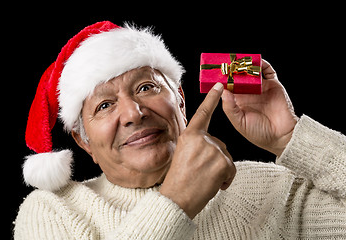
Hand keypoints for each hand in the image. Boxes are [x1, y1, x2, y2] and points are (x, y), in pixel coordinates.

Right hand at [160, 83, 235, 218]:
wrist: (177, 199)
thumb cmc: (179, 179)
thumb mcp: (183, 154)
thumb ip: (197, 144)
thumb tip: (211, 146)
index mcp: (189, 135)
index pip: (203, 113)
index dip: (212, 99)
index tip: (219, 85)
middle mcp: (201, 139)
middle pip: (219, 144)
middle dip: (216, 159)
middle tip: (201, 171)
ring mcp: (212, 149)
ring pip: (226, 157)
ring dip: (220, 170)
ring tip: (205, 179)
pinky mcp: (222, 162)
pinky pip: (231, 169)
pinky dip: (226, 179)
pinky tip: (214, 184)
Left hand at [221, 59, 297, 156]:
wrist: (281, 136)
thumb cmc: (259, 133)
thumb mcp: (239, 122)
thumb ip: (230, 108)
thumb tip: (223, 91)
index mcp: (238, 101)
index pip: (228, 86)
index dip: (223, 79)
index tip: (216, 72)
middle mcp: (248, 93)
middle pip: (239, 77)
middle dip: (233, 69)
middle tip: (227, 62)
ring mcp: (260, 88)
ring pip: (252, 72)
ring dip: (246, 65)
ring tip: (241, 60)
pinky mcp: (273, 84)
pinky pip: (268, 71)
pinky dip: (262, 64)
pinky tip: (257, 62)